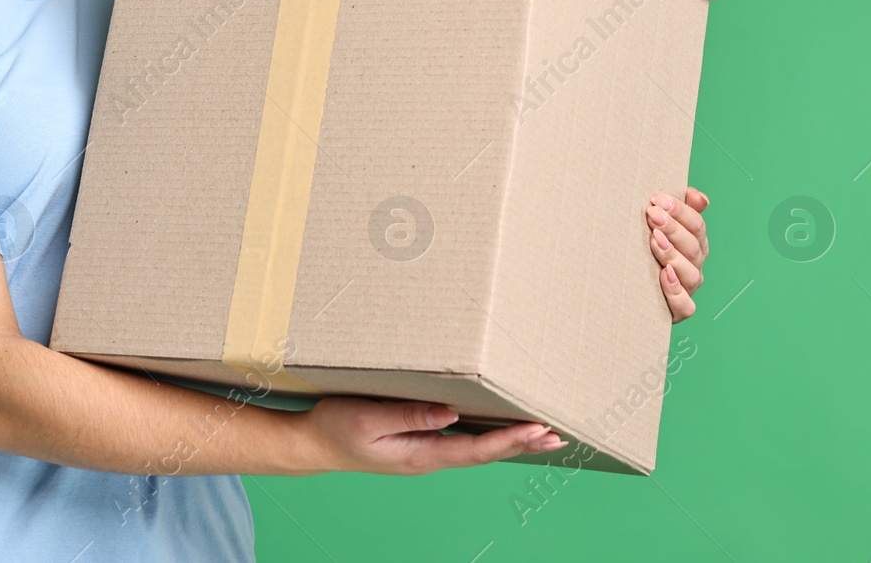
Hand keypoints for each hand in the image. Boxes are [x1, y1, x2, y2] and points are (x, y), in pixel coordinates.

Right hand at [300, 396, 564, 474]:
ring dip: (510, 441)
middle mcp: (429, 456)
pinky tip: (497, 428)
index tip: (538, 428)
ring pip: (477, 448)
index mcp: (420, 454)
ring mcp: (424, 452)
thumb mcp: (368, 419)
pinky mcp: (418, 443)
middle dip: (522, 444)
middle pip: (486, 453)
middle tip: (557, 434)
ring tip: (541, 434)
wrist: (313, 445)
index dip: (509, 439)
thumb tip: (449, 414)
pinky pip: (463, 441)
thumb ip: (408, 416)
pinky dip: (488, 436)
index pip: (476, 449)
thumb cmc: (336, 428)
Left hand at [645, 186, 709, 322]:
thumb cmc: (643, 252)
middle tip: (653, 215)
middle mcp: (694, 266)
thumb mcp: (659, 227)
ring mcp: (688, 288)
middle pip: (693, 246)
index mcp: (694, 244)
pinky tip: (664, 274)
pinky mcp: (678, 310)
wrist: (625, 292)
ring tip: (655, 241)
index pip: (696, 225)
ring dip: (673, 255)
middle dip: (673, 228)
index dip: (680, 211)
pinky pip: (685, 305)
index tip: (658, 200)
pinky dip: (676, 290)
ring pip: (691, 274)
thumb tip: (698, 197)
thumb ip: (680, 210)